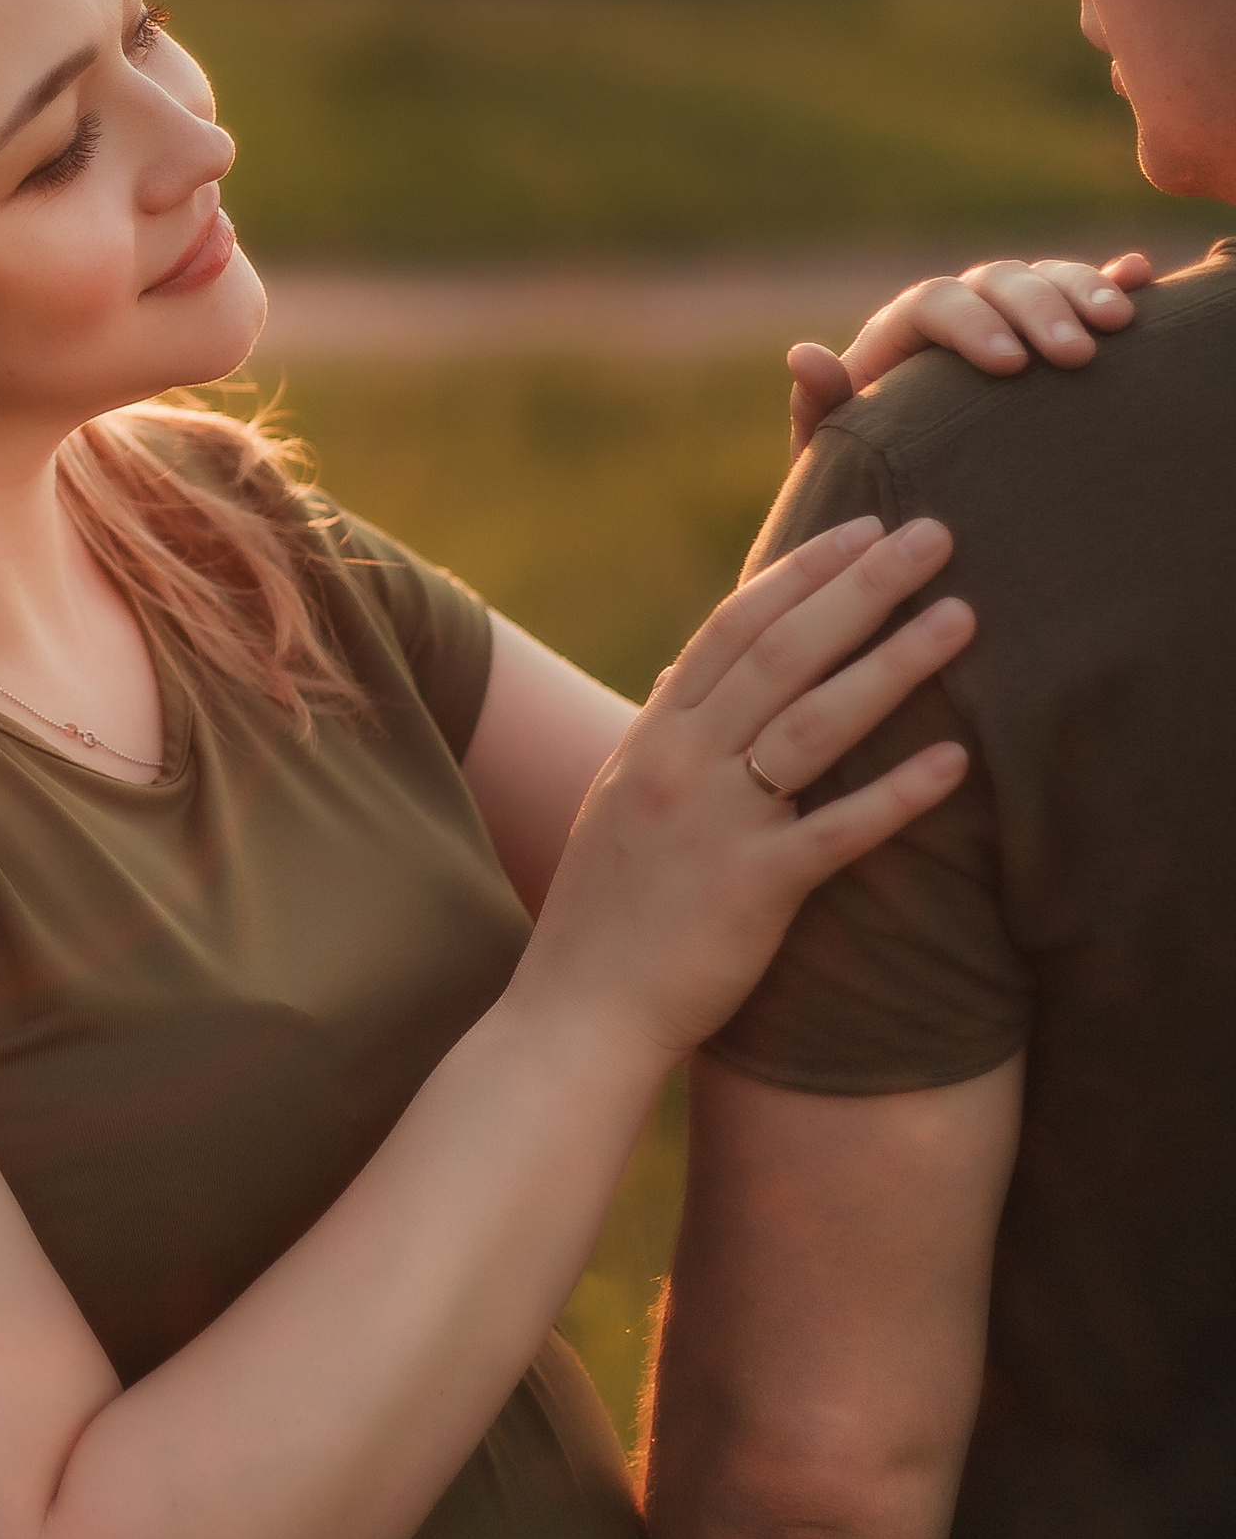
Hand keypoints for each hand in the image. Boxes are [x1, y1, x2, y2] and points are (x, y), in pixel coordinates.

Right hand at [523, 514, 972, 1062]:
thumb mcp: (621, 799)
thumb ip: (663, 735)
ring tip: (960, 618)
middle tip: (932, 536)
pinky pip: (837, 831)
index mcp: (655, 734)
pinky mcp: (753, 888)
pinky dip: (898, 794)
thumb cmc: (608, 911)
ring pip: (816, 722)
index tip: (865, 529)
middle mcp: (682, 761)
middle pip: (784, 651)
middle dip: (862, 587)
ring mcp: (715, 821)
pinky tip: (957, 761)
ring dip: (894, 664)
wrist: (577, 1010)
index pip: (734, 625)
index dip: (803, 571)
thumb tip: (684, 674)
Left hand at [787, 250, 1150, 455]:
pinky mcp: (1047, 333)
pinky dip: (1111, 281)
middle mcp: (955, 314)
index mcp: (899, 335)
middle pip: (996, 283)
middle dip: (1038, 311)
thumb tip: (803, 353)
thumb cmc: (869, 480)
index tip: (1008, 365)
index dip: (972, 325)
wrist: (908, 497)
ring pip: (1043, 279)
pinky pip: (1081, 294)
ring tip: (1120, 325)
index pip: (933, 305)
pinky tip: (1142, 275)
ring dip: (1083, 292)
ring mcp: (1005, 318)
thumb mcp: (838, 454)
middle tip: (1074, 356)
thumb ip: (821, 407)